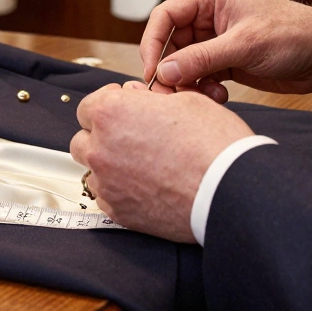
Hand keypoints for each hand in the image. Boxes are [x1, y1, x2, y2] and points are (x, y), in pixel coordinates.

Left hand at [70, 81, 253, 241]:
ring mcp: (107, 183)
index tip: (122, 109)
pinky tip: (144, 186)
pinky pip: (106, 197)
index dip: (107, 105)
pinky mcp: (118, 212)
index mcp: (112, 114)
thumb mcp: (185, 101)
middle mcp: (101, 148)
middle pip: (83, 139)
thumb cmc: (213, 144)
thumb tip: (135, 98)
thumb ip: (149, 99)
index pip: (87, 107)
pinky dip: (119, 191)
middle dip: (101, 136)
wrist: (229, 190)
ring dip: (108, 165)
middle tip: (129, 136)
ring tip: (138, 164)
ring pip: (92, 171)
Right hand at [143, 0, 311, 101]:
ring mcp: (217, 39)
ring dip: (189, 82)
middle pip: (170, 43)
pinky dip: (203, 88)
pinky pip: (200, 76)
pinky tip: (219, 96)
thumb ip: (201, 59)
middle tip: (174, 92)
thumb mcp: (244, 45)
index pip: (165, 16)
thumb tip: (164, 71)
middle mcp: (209, 16)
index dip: (152, 43)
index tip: (151, 71)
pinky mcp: (226, 60)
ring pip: (183, 63)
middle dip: (171, 70)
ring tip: (207, 95)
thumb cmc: (294, 34)